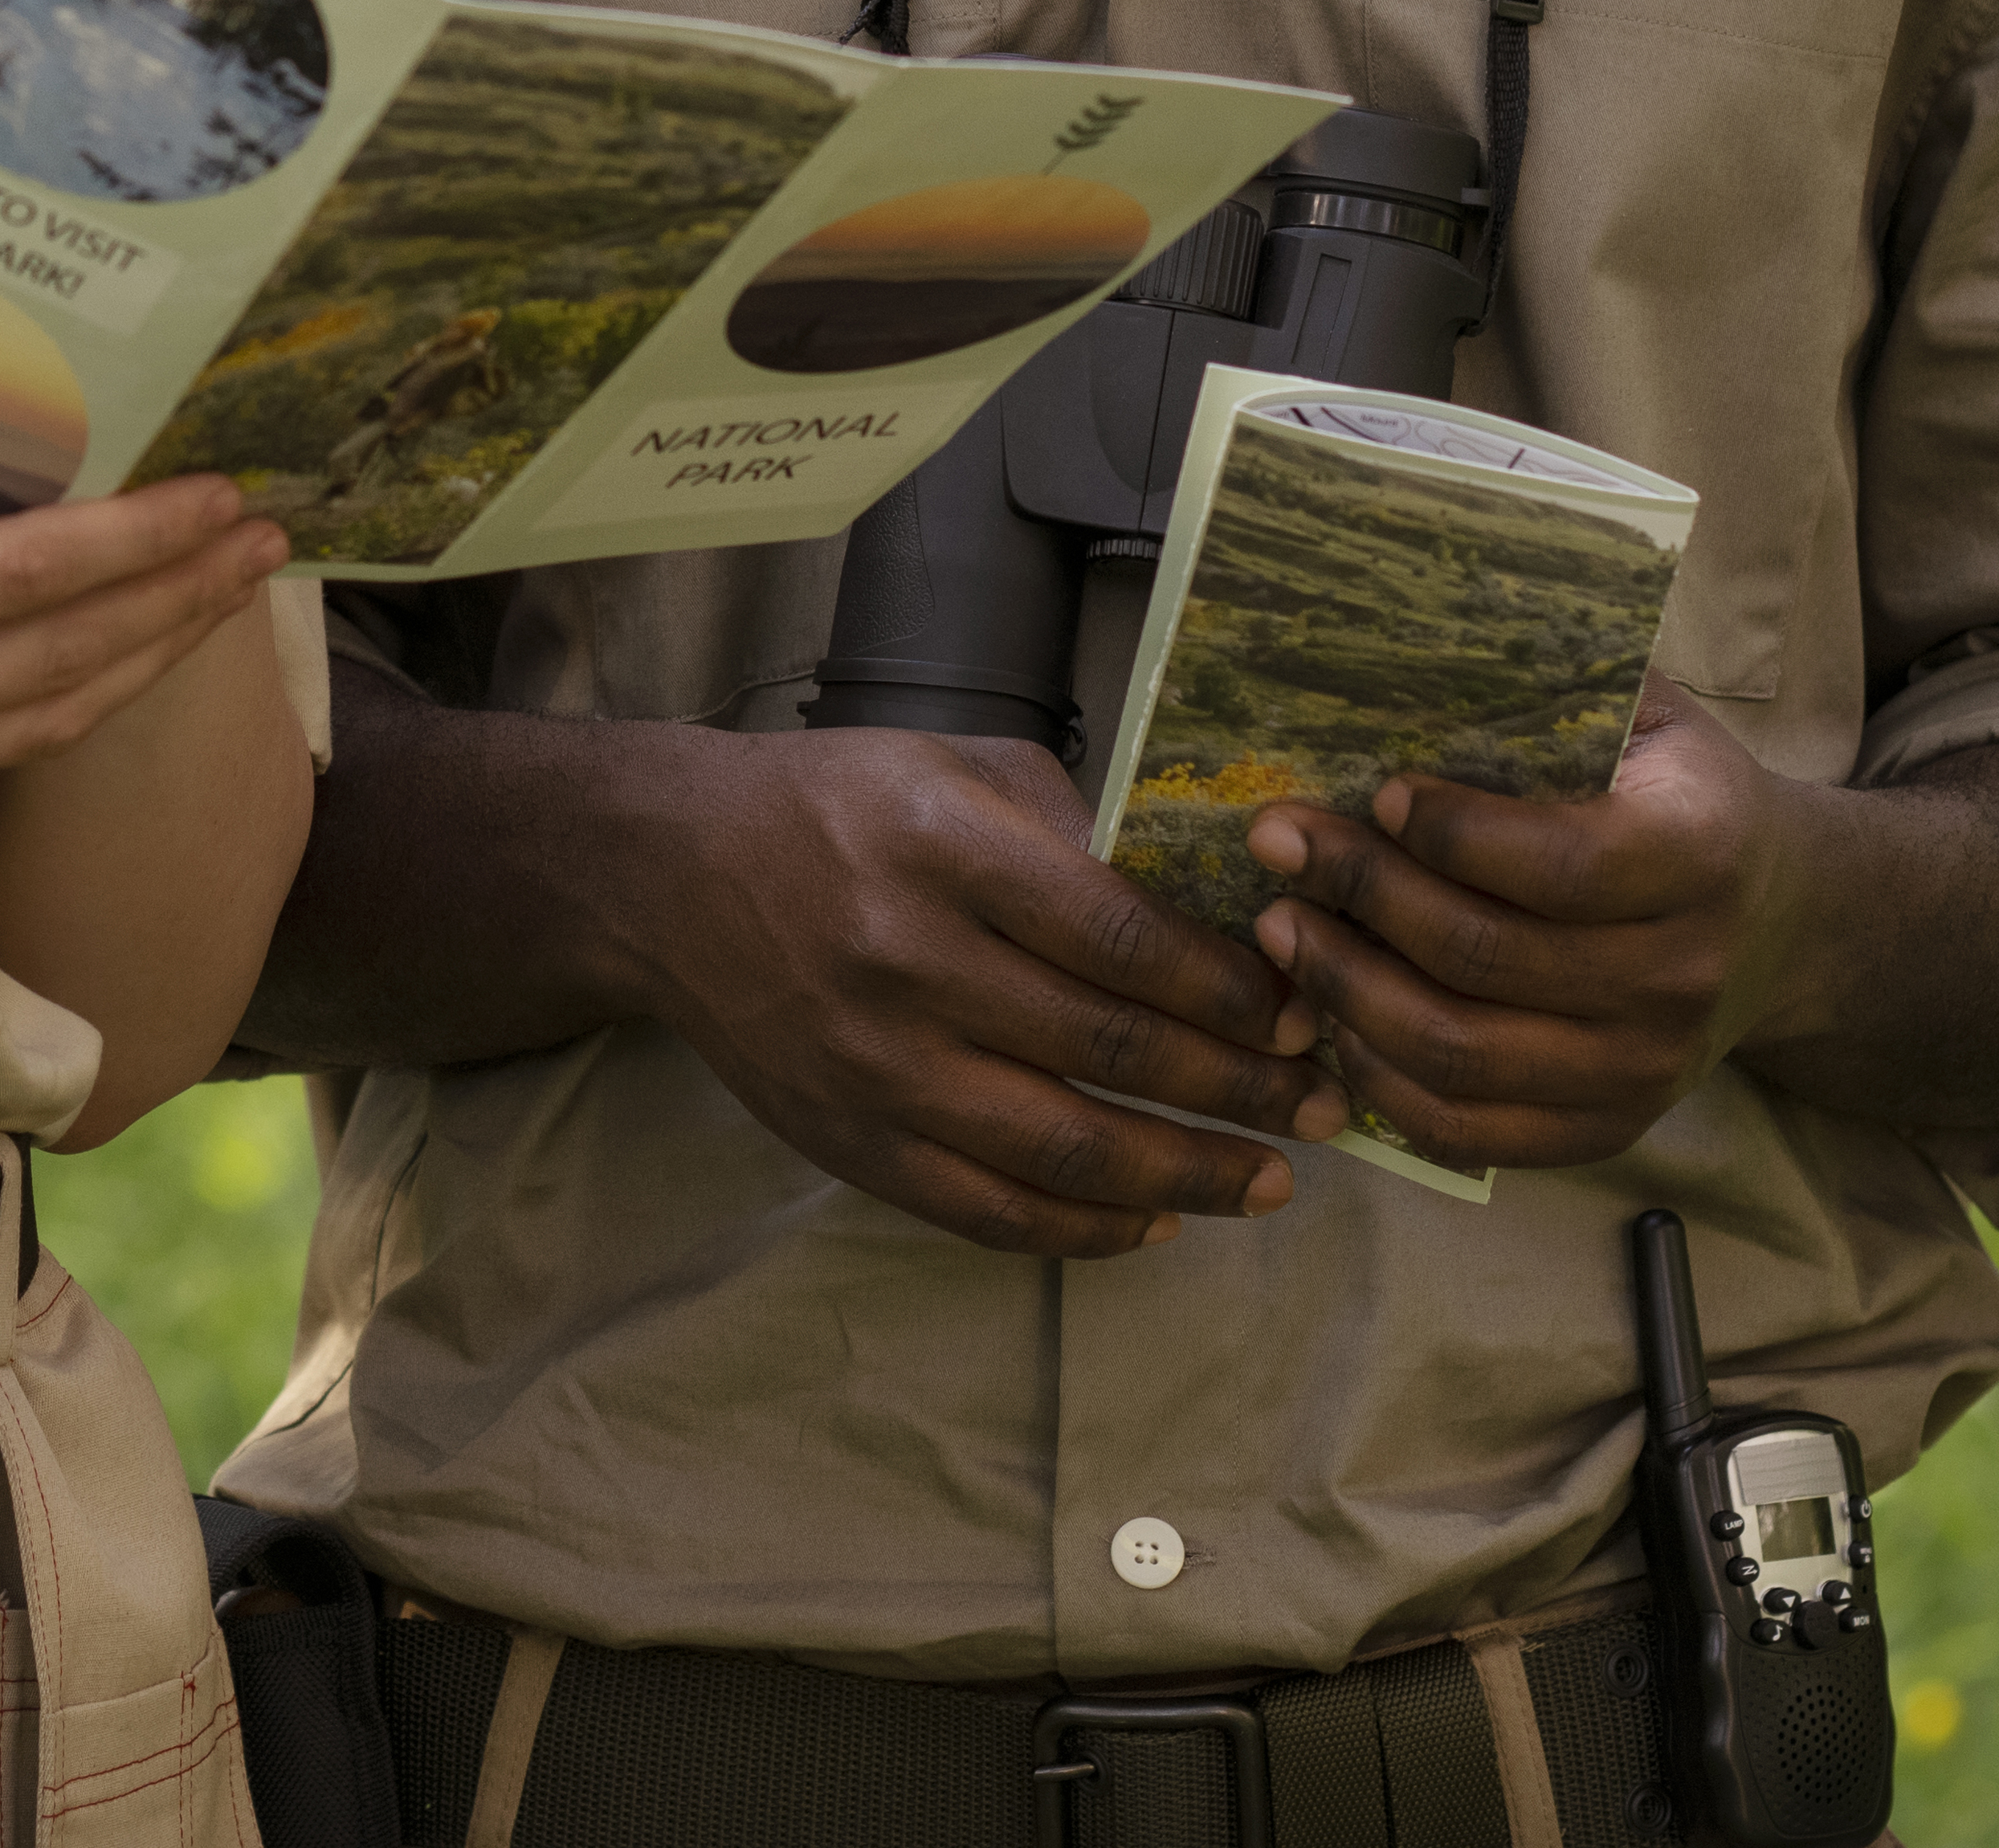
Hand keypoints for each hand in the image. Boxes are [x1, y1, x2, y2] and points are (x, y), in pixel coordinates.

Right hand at [0, 475, 288, 806]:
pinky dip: (77, 692)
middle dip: (179, 598)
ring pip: (45, 715)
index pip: (19, 578)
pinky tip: (128, 647)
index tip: (216, 496)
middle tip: (266, 537)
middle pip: (60, 657)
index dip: (133, 541)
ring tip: (227, 591)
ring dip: (150, 652)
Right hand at [613, 728, 1346, 1259]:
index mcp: (943, 847)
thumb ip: (1075, 830)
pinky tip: (1153, 1223)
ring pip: (1063, 1151)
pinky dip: (1083, 1231)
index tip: (1302, 1010)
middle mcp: (908, 961)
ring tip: (1269, 1182)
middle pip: (1110, 1050)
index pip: (1119, 936)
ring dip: (1186, 1178)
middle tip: (1328, 1106)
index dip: (1228, 988)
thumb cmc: (835, 805)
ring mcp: (876, 1065)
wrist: (671, 876)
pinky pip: (987, 1211)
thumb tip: (1212, 914)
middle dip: (1242, 1089)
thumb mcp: (955, 766)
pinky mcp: (850, 1143)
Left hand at [1242, 680, 1801, 1172]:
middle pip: (1489, 959)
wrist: (1780, 919)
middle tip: (1278, 845)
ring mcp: (1646, 1068)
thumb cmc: (1679, 793)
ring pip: (1462, 1055)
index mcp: (1703, 852)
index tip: (1376, 790)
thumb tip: (1407, 634)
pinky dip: (1382, 1081)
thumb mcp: (1652, 715)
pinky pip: (1469, 1132)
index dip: (1453, 836)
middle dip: (1362, 896)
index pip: (1563, 866)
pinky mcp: (1608, 1128)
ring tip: (1282, 927)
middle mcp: (1683, 974)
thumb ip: (1558, 685)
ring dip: (1348, 990)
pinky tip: (1332, 1018)